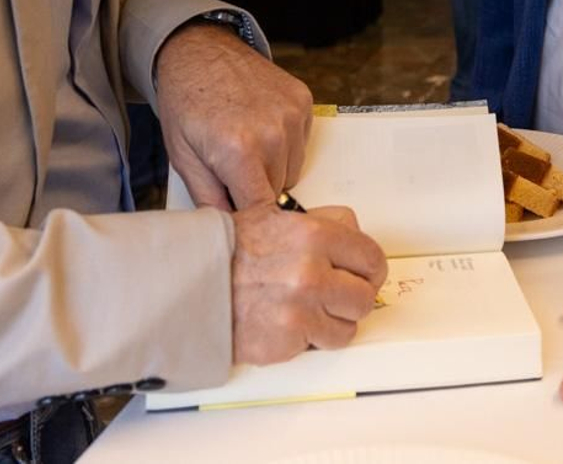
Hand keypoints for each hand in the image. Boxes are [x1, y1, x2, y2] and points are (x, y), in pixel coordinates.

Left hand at [154, 21, 312, 210]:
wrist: (198, 51)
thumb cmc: (186, 104)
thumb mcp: (183, 157)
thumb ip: (208, 199)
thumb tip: (231, 229)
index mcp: (239, 151)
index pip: (262, 209)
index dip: (249, 216)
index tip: (240, 214)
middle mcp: (272, 134)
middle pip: (277, 190)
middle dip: (255, 188)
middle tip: (230, 168)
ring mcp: (291, 115)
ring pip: (292, 170)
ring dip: (272, 167)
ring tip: (244, 145)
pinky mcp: (303, 101)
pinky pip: (301, 143)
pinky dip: (284, 143)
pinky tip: (259, 126)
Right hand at [231, 203, 386, 364]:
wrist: (191, 284)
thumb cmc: (226, 252)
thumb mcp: (272, 216)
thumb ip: (318, 222)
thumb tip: (351, 231)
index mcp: (313, 235)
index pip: (371, 258)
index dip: (368, 271)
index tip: (362, 277)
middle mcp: (312, 272)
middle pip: (364, 296)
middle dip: (351, 299)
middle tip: (334, 298)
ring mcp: (302, 309)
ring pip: (348, 327)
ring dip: (332, 323)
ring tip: (306, 312)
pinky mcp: (290, 340)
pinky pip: (320, 346)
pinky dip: (309, 340)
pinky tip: (288, 324)